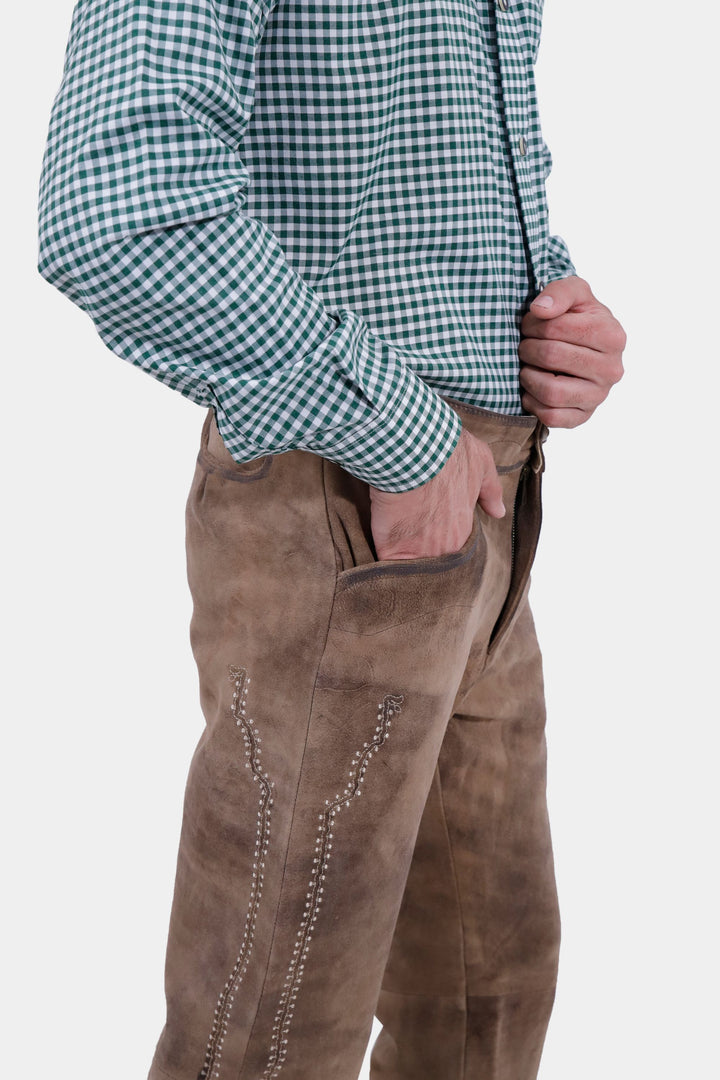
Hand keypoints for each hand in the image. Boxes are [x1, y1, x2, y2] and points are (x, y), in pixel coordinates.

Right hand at [368, 428, 504, 561]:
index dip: (437, 534)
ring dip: (400, 557)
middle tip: (408, 530)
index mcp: (462, 531)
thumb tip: (498, 511)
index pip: (451, 545)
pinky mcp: (390, 548)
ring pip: (408, 564)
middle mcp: (443, 547)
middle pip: (430, 558)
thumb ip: (490, 491)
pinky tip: (378, 543)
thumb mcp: (480, 464)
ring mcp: (416, 551)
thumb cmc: (448, 453)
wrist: (413, 450)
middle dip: (419, 550)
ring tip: (392, 541)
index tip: (428, 522)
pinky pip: (385, 562)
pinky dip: (381, 558)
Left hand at [519, 276, 625, 426]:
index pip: (556, 327)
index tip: (530, 324)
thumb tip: (540, 310)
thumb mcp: (575, 292)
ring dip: (528, 376)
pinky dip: (533, 403)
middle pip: (551, 356)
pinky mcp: (584, 416)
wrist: (585, 346)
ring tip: (526, 366)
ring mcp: (599, 396)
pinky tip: (531, 389)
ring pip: (551, 391)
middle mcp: (612, 369)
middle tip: (525, 345)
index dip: (532, 324)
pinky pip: (551, 417)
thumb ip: (560, 292)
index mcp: (612, 336)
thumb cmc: (578, 317)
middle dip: (528, 348)